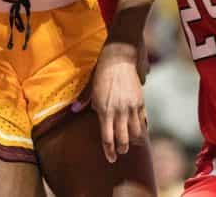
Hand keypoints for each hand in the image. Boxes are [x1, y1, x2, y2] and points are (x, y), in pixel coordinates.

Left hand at [83, 41, 147, 162]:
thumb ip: (84, 99)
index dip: (109, 151)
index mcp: (104, 109)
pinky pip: (142, 121)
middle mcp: (118, 111)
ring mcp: (131, 107)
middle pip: (122, 139)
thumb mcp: (91, 86)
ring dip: (132, 141)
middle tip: (119, 152)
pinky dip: (140, 129)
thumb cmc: (102, 71)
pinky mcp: (140, 102)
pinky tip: (138, 132)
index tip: (110, 158)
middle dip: (121, 149)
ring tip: (129, 143)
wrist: (120, 58)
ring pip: (135, 133)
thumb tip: (73, 109)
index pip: (107, 138)